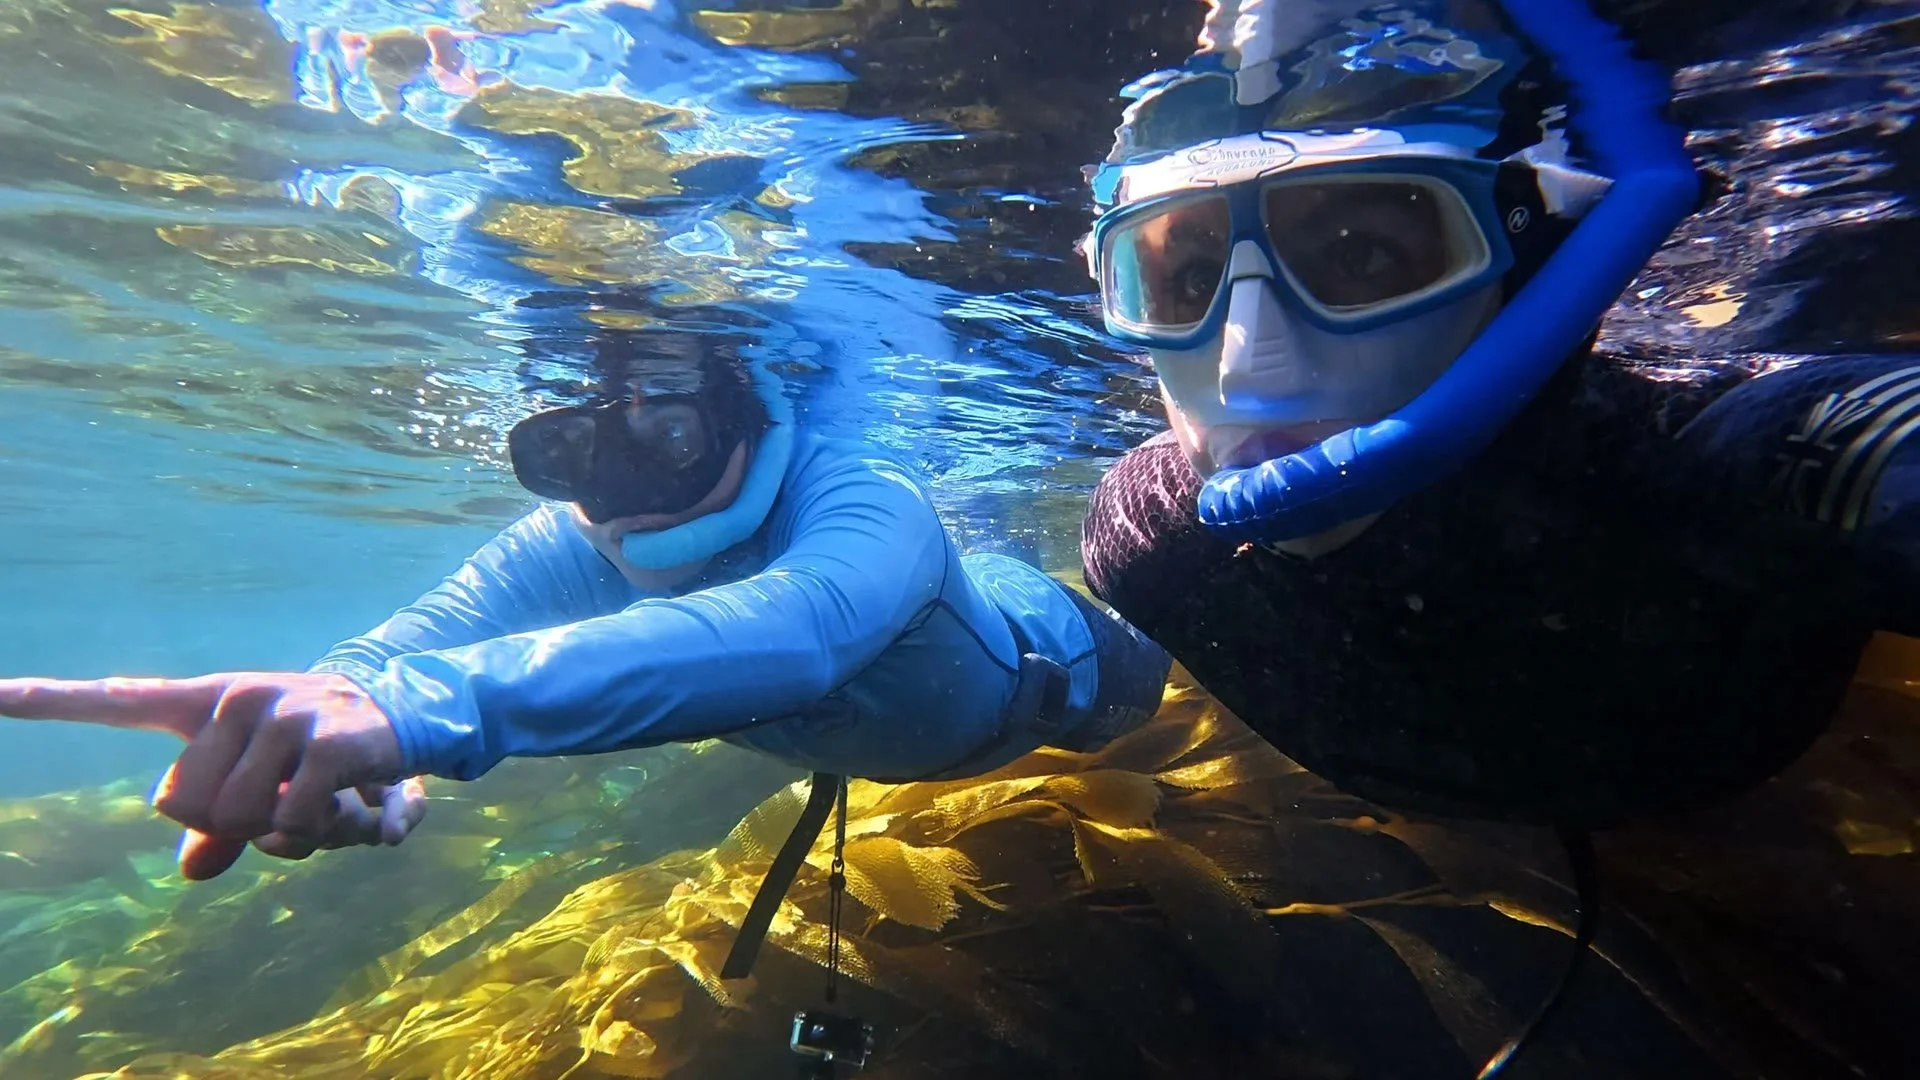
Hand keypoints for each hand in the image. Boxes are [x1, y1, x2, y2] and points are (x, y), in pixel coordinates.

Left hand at [0, 671, 427, 879]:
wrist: (416, 715)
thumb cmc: (327, 755)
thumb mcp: (269, 786)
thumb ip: (222, 831)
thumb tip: (188, 873)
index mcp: (210, 702)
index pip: (119, 698)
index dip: (49, 700)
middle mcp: (240, 698)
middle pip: (189, 806)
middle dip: (238, 830)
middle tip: (288, 812)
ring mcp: (286, 715)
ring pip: (241, 821)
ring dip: (287, 837)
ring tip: (326, 809)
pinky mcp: (332, 741)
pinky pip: (293, 824)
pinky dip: (322, 836)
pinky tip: (359, 811)